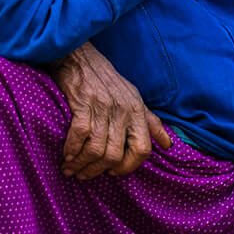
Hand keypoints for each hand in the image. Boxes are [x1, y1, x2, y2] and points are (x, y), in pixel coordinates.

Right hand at [50, 42, 171, 179]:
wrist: (79, 57)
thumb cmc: (106, 80)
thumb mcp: (134, 98)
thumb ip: (151, 123)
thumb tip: (168, 145)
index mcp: (138, 112)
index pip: (142, 149)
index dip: (129, 166)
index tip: (114, 173)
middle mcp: (123, 111)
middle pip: (115, 154)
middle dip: (97, 170)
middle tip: (83, 175)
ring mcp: (103, 107)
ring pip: (96, 148)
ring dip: (81, 163)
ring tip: (70, 169)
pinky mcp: (83, 103)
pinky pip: (79, 135)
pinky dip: (71, 149)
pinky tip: (65, 155)